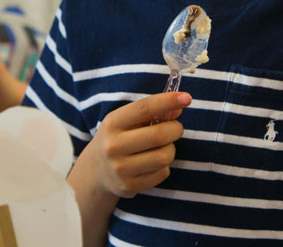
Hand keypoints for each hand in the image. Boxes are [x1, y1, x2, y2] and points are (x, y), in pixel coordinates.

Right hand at [75, 92, 190, 198]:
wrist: (96, 170)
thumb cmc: (118, 138)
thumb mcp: (127, 121)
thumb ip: (153, 112)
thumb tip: (180, 105)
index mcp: (112, 123)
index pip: (144, 108)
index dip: (167, 101)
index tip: (186, 97)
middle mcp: (113, 146)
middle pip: (158, 135)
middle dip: (175, 129)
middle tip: (175, 128)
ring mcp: (120, 168)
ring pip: (164, 157)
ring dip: (170, 149)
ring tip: (162, 147)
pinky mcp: (129, 186)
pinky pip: (162, 173)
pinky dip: (164, 166)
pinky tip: (153, 163)